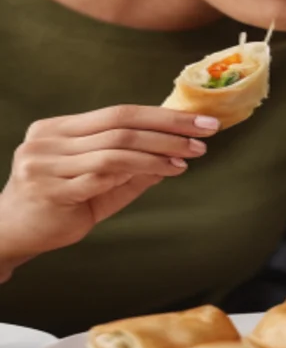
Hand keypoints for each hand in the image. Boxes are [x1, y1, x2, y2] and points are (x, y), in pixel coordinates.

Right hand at [0, 106, 219, 276]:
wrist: (9, 235)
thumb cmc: (60, 203)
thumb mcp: (102, 178)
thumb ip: (135, 164)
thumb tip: (179, 148)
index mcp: (58, 128)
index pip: (119, 112)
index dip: (163, 115)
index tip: (200, 121)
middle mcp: (47, 140)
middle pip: (120, 126)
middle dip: (169, 131)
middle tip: (203, 138)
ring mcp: (44, 164)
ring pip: (115, 151)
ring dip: (159, 153)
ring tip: (187, 159)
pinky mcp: (48, 190)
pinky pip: (101, 177)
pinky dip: (137, 172)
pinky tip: (163, 172)